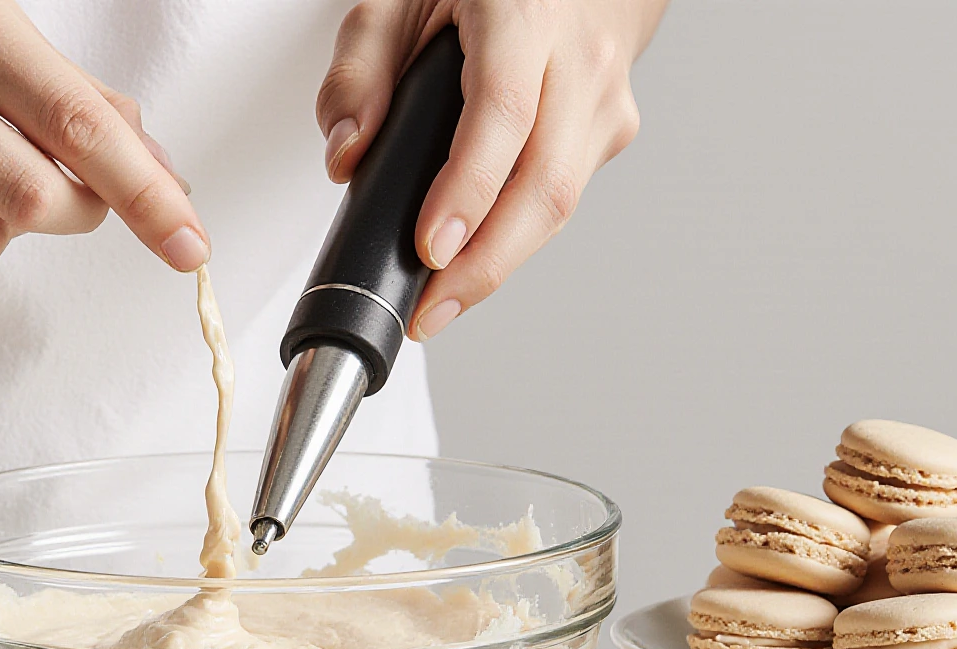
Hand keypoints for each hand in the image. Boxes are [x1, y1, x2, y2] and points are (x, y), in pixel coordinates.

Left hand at [316, 0, 663, 339]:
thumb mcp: (397, 0)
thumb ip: (357, 71)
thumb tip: (347, 155)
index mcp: (524, 15)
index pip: (504, 113)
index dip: (469, 189)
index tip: (432, 248)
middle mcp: (579, 59)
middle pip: (546, 183)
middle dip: (486, 263)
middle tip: (431, 308)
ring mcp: (605, 101)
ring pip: (560, 204)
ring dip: (499, 265)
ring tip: (441, 303)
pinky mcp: (609, 135)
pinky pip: (561, 200)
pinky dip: (514, 238)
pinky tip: (475, 262)